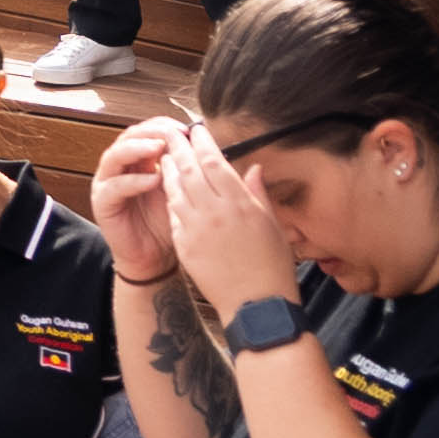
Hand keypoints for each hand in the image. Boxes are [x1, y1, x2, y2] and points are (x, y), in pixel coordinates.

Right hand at [88, 116, 182, 280]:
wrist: (155, 259)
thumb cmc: (169, 224)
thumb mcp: (181, 191)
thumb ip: (186, 169)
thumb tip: (210, 146)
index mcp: (140, 160)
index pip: (147, 131)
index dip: (166, 126)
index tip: (188, 128)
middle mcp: (121, 166)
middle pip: (129, 136)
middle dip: (152, 131)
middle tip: (173, 133)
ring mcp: (108, 182)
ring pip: (116, 155)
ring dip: (138, 148)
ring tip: (160, 148)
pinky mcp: (102, 202)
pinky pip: (115, 186)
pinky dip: (134, 181)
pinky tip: (154, 180)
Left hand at [159, 121, 305, 316]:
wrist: (256, 307)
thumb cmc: (272, 267)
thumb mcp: (273, 225)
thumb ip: (257, 194)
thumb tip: (252, 169)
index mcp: (239, 204)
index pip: (214, 161)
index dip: (202, 142)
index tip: (197, 130)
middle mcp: (214, 212)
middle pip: (190, 170)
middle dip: (179, 148)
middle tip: (172, 133)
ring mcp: (196, 229)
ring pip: (176, 190)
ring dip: (169, 170)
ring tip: (165, 156)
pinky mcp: (184, 247)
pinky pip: (173, 216)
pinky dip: (170, 198)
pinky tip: (168, 190)